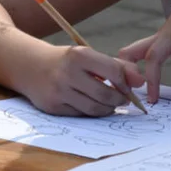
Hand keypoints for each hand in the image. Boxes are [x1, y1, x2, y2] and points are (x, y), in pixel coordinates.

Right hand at [25, 45, 144, 116]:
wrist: (30, 66)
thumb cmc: (66, 61)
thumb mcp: (88, 56)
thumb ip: (116, 66)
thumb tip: (141, 82)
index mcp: (79, 55)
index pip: (113, 71)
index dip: (125, 83)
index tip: (128, 87)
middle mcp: (68, 73)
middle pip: (105, 94)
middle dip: (119, 100)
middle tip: (123, 100)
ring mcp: (59, 91)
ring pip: (93, 109)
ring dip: (107, 109)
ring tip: (111, 104)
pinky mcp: (53, 107)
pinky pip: (80, 115)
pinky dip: (91, 113)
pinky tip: (93, 106)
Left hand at [119, 0, 170, 106]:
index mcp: (160, 39)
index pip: (134, 51)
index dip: (128, 67)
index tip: (130, 86)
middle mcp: (161, 38)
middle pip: (131, 51)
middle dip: (125, 71)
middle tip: (127, 92)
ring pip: (152, 58)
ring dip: (151, 80)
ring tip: (154, 101)